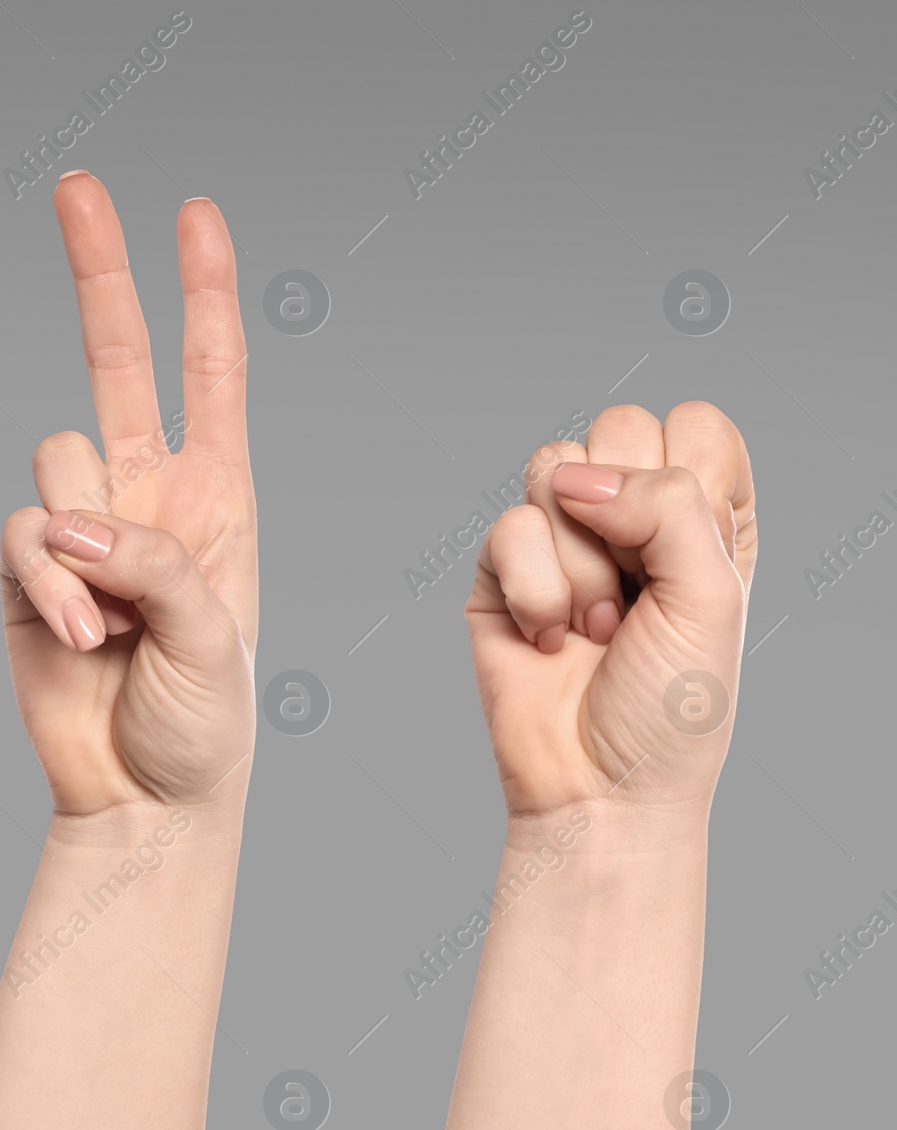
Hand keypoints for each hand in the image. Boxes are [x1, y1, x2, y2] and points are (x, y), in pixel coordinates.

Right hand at [0, 173, 256, 820]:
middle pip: (117, 359)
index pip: (211, 372)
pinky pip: (17, 533)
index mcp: (218, 497)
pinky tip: (75, 636)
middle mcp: (148, 495)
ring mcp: (82, 529)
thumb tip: (67, 520)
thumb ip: (152, 562)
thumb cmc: (205, 724)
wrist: (141, 799)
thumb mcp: (216, 639)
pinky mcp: (25, 570)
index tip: (194, 215)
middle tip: (77, 186)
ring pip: (54, 461)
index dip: (204, 291)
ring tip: (113, 627)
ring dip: (79, 540)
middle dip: (101, 272)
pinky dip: (42, 582)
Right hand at [464, 403, 755, 820]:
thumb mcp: (710, 597)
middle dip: (627, 516)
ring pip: (553, 468)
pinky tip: (550, 637)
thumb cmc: (669, 710)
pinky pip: (506, 527)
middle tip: (636, 588)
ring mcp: (562, 540)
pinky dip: (533, 592)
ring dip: (579, 565)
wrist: (597, 787)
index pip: (695, 426)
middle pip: (618, 427)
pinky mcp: (502, 569)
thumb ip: (667, 504)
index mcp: (702, 519)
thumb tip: (578, 478)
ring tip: (596, 625)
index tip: (689, 554)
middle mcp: (632, 519)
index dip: (688, 475)